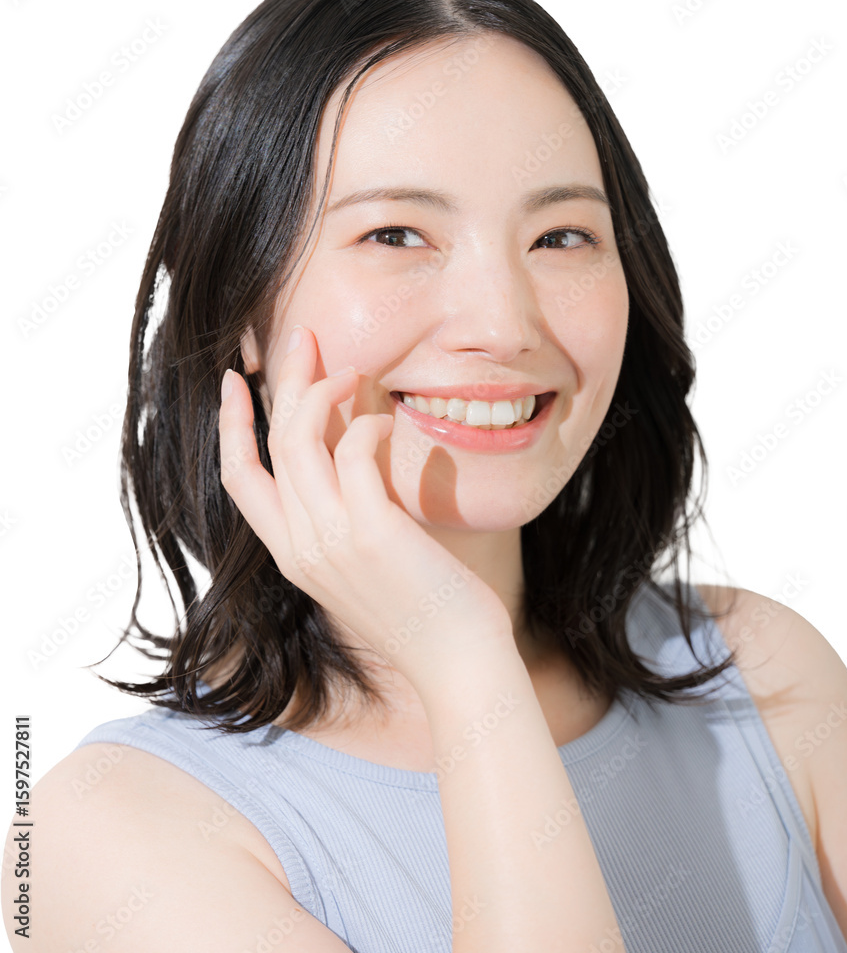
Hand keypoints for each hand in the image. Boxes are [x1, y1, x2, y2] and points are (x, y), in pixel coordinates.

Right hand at [217, 324, 512, 693]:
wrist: (456, 666)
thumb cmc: (423, 614)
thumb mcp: (366, 568)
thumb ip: (348, 521)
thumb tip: (355, 464)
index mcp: (293, 555)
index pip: (240, 480)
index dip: (231, 426)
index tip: (238, 381)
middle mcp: (301, 546)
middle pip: (271, 444)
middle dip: (281, 383)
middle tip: (301, 339)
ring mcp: (332, 540)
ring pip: (300, 441)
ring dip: (323, 392)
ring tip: (353, 369)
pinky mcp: (373, 532)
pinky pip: (355, 453)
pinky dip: (367, 424)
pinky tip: (387, 419)